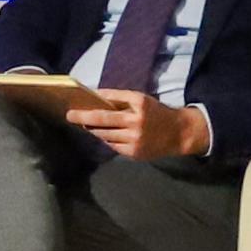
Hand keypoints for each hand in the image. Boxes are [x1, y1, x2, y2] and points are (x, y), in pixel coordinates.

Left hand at [64, 88, 202, 160]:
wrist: (179, 133)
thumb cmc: (156, 113)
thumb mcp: (141, 100)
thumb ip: (119, 98)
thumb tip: (95, 97)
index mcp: (138, 106)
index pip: (107, 107)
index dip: (88, 110)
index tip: (72, 110)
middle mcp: (136, 124)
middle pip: (103, 123)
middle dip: (84, 120)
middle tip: (70, 116)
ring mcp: (135, 141)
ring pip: (105, 136)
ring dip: (94, 130)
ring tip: (86, 124)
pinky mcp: (134, 153)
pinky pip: (113, 146)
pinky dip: (106, 139)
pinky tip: (104, 134)